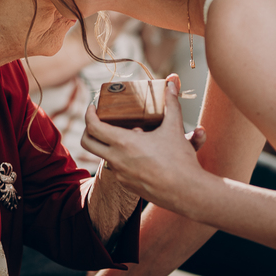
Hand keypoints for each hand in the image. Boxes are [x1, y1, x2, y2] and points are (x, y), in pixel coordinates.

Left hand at [82, 75, 209, 214]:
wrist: (187, 192)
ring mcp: (120, 175)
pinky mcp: (127, 185)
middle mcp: (117, 160)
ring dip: (109, 145)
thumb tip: (172, 83)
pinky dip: (121, 159)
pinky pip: (117, 169)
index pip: (92, 127)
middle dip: (87, 130)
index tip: (93, 106)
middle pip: (87, 143)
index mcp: (124, 143)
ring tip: (125, 136)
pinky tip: (137, 154)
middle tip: (97, 121)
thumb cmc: (180, 160)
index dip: (89, 114)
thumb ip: (171, 104)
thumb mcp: (175, 128)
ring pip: (104, 156)